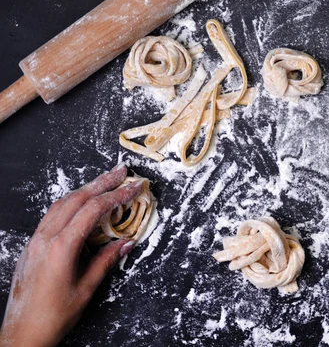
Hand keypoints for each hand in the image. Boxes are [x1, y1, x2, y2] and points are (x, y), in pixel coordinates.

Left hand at [0, 164, 142, 346]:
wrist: (21, 334)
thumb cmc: (52, 316)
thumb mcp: (86, 289)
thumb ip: (106, 261)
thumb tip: (125, 243)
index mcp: (61, 247)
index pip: (93, 210)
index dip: (116, 196)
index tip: (133, 187)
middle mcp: (45, 238)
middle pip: (76, 198)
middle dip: (101, 182)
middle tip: (121, 171)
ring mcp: (36, 240)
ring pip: (62, 203)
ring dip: (85, 190)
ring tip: (105, 182)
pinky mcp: (32, 246)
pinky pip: (52, 215)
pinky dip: (71, 203)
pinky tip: (82, 204)